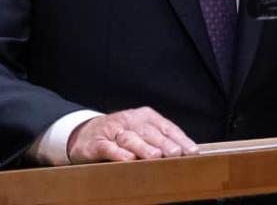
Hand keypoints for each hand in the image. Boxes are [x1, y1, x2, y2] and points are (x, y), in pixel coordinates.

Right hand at [66, 106, 198, 163]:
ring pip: (130, 139)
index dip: (180, 139)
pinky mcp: (97, 143)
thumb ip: (160, 140)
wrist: (84, 133)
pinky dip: (118, 153)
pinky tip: (128, 160)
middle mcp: (130, 120)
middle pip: (150, 132)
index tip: (192, 151)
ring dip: (144, 148)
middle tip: (176, 153)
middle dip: (164, 143)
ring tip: (156, 157)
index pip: (166, 127)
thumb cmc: (120, 135)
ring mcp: (113, 130)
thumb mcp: (141, 132)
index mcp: (145, 116)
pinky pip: (109, 148)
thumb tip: (185, 154)